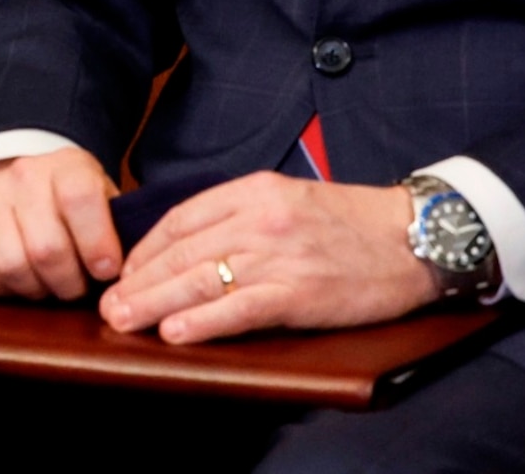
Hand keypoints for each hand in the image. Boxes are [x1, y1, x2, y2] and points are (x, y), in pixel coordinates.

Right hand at [0, 148, 122, 300]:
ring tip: (49, 285)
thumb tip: (137, 274)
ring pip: (11, 265)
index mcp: (66, 167)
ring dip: (37, 289)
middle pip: (46, 247)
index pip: (80, 199)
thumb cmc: (74, 203)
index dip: (97, 244)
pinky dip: (5, 291)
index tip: (107, 271)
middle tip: (77, 288)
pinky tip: (21, 280)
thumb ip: (121, 230)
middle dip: (69, 283)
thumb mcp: (105, 201)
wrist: (21, 179)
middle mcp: (21, 176)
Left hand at [103, 173, 438, 343]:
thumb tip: (190, 244)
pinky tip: (177, 334)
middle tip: (108, 307)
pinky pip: (241, 307)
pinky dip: (204, 322)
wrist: (415, 236)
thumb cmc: (351, 222)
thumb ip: (241, 214)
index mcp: (254, 191)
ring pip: (202, 280)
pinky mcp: (302, 291)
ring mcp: (280, 255)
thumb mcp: (289, 199)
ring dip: (156, 304)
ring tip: (126, 322)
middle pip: (182, 252)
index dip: (146, 250)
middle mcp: (261, 218)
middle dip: (139, 282)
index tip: (124, 274)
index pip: (180, 219)